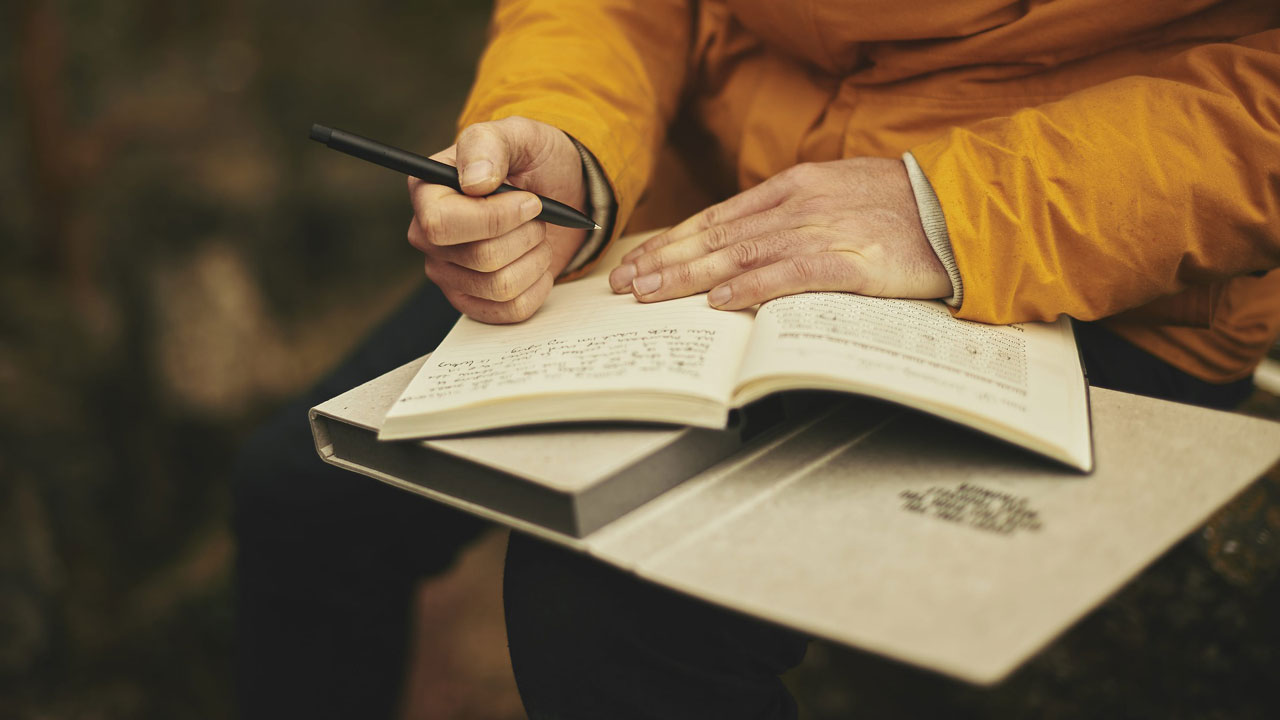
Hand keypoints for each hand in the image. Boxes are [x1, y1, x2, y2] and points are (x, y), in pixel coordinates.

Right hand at [408, 116, 587, 322]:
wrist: (559, 192)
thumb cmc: (532, 161)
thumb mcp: (518, 135)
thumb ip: (490, 145)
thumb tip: (474, 182)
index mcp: (427, 192)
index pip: (441, 225)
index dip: (493, 219)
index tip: (529, 201)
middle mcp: (429, 237)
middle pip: (480, 258)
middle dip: (525, 235)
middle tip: (536, 215)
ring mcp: (449, 273)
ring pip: (501, 286)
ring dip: (536, 258)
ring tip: (536, 236)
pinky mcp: (474, 301)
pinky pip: (512, 310)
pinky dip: (538, 285)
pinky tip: (536, 262)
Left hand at [608, 157, 949, 308]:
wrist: (962, 209)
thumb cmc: (904, 209)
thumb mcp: (838, 196)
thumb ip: (792, 216)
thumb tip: (746, 244)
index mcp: (795, 187)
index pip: (717, 217)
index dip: (674, 241)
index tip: (640, 261)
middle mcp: (799, 205)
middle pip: (717, 236)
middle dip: (665, 261)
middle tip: (625, 284)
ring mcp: (823, 231)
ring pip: (740, 255)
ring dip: (689, 276)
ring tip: (652, 293)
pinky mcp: (850, 261)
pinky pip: (788, 275)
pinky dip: (750, 288)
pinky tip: (719, 301)